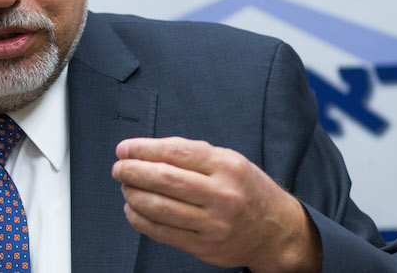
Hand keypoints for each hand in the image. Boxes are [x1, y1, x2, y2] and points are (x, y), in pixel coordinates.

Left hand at [112, 137, 320, 272]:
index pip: (175, 152)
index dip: (143, 149)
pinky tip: (133, 210)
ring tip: (126, 188)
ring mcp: (214, 223)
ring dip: (133, 195)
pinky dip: (140, 220)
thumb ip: (191, 154)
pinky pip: (162, 232)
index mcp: (226, 165)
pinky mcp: (205, 246)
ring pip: (159, 207)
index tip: (124, 149)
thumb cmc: (246, 189)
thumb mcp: (228, 161)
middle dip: (133, 171)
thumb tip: (144, 150)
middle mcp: (221, 194)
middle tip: (119, 169)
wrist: (277, 230)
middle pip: (164, 179)